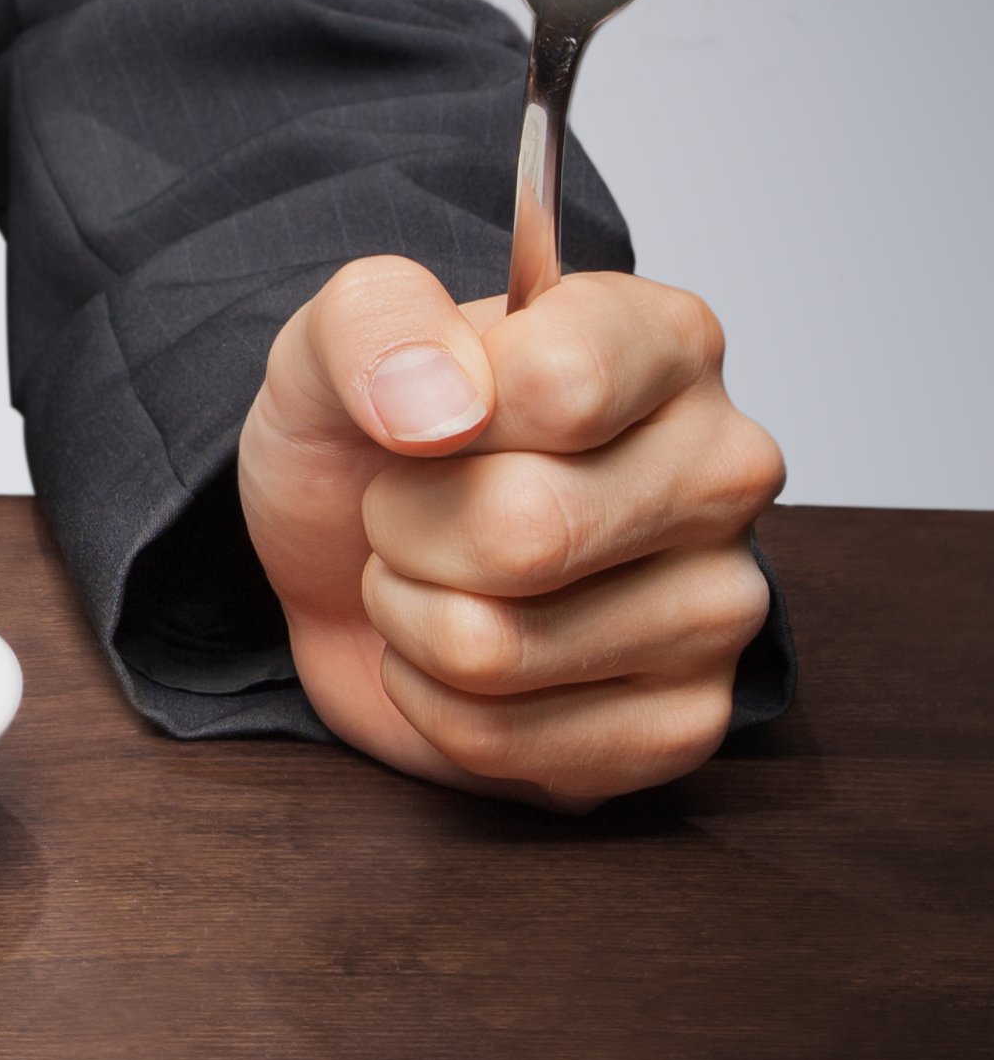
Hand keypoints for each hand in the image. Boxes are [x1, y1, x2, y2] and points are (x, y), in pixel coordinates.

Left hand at [238, 256, 782, 808]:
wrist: (341, 551)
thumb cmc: (366, 433)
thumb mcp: (333, 335)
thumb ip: (376, 322)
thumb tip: (440, 403)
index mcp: (665, 341)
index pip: (559, 387)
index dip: (440, 412)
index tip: (426, 410)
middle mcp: (725, 469)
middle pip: (525, 532)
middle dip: (404, 527)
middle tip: (405, 504)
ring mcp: (723, 607)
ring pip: (493, 647)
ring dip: (409, 616)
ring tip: (434, 572)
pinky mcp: (685, 725)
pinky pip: (496, 737)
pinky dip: (428, 698)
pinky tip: (455, 648)